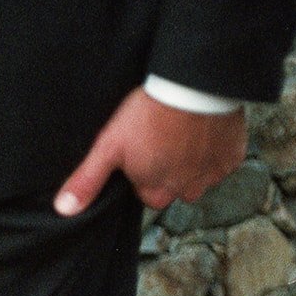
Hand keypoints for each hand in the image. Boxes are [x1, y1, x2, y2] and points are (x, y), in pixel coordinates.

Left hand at [54, 88, 246, 216]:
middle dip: (169, 170)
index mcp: (154, 192)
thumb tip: (63, 210)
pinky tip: (204, 131)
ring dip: (193, 162)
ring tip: (184, 134)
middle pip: (173, 187)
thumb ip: (87, 180)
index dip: (144, 172)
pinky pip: (223, 160)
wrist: (193, 85)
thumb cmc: (148, 115)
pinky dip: (215, 149)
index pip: (146, 192)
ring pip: (199, 177)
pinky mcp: (232, 157)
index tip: (144, 151)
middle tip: (164, 139)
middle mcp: (185, 190)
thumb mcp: (108, 147)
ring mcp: (211, 174)